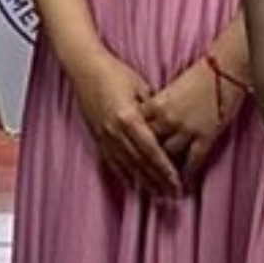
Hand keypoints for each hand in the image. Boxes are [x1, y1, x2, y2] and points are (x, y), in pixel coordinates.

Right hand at [69, 51, 181, 196]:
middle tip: (173, 194)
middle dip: (158, 180)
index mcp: (128, 117)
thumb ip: (153, 110)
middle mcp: (115, 131)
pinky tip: (133, 184)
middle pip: (140, 162)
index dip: (165, 168)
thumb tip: (167, 128)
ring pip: (126, 166)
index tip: (177, 181)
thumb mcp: (141, 87)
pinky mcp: (97, 136)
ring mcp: (104, 135)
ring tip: (158, 194)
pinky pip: (112, 161)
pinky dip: (124, 174)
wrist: (85, 68)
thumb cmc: (115, 72)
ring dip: (143, 182)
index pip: (151, 150)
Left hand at [139, 60, 231, 188]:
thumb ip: (153, 106)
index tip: (125, 162)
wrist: (224, 69)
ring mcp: (186, 129)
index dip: (129, 148)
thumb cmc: (197, 75)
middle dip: (143, 167)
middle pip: (148, 148)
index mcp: (154, 106)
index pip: (136, 132)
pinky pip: (193, 160)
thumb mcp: (167, 89)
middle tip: (140, 181)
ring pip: (168, 158)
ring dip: (163, 174)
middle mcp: (166, 119)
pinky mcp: (205, 135)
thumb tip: (142, 121)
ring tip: (160, 188)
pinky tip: (184, 182)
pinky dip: (187, 173)